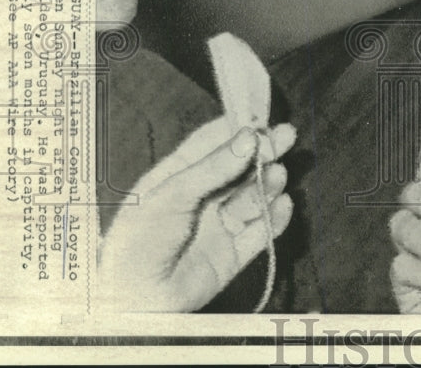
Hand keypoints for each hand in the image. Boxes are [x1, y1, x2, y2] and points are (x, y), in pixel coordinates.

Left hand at [98, 115, 295, 311]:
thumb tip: (249, 137)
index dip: (237, 129)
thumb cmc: (140, 240)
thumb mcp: (172, 194)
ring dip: (267, 184)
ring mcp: (218, 225)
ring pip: (252, 197)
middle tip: (286, 136)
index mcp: (178, 176)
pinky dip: (274, 218)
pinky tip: (282, 205)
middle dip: (263, 152)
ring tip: (278, 175)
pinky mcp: (232, 254)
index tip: (262, 118)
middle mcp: (201, 197)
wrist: (133, 302)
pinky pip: (260, 232)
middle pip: (239, 168)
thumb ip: (214, 167)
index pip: (212, 143)